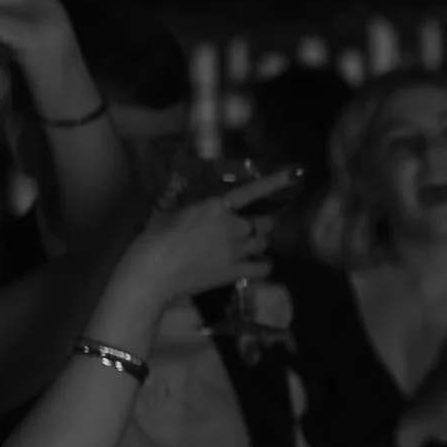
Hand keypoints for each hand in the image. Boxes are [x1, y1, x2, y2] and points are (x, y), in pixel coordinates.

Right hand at [112, 171, 285, 304]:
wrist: (152, 272)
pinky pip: (263, 267)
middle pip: (263, 222)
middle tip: (253, 228)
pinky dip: (263, 265)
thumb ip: (188, 201)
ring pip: (263, 243)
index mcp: (216, 207)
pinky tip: (257, 264)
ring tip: (250, 246)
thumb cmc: (154, 239)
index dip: (273, 183)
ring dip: (260, 243)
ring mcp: (236, 250)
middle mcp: (232, 226)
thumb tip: (188, 189)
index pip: (250, 192)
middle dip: (261, 224)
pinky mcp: (235, 272)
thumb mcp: (169, 211)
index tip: (293, 174)